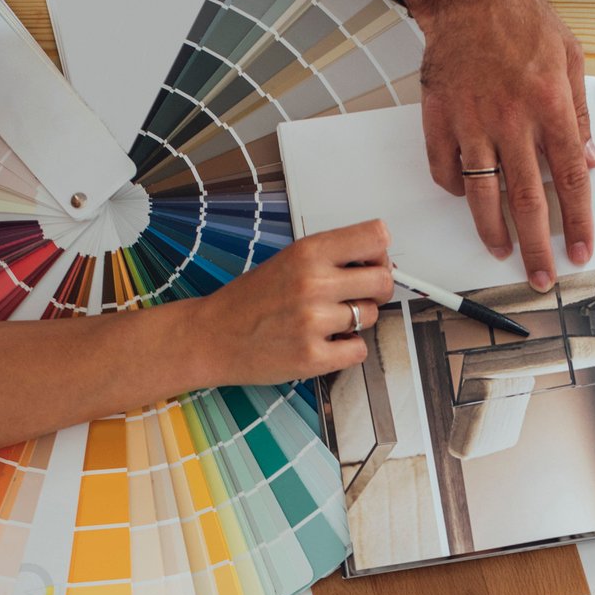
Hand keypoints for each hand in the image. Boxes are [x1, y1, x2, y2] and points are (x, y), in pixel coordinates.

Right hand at [188, 221, 392, 385]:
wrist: (211, 336)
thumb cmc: (250, 300)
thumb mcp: (288, 260)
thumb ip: (331, 258)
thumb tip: (380, 262)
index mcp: (308, 252)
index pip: (376, 236)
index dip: (380, 253)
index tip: (370, 263)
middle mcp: (313, 283)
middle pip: (383, 281)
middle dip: (376, 290)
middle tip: (356, 297)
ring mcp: (313, 322)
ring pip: (370, 317)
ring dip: (355, 322)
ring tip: (325, 322)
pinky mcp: (313, 357)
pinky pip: (359, 350)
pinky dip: (346, 349)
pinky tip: (323, 343)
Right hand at [411, 0, 594, 291]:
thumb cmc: (519, 18)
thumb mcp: (570, 55)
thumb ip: (579, 113)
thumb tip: (590, 160)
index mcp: (551, 104)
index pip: (571, 178)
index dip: (578, 221)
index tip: (581, 250)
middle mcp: (513, 119)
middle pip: (528, 199)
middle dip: (537, 247)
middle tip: (541, 276)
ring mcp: (472, 121)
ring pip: (483, 194)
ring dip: (493, 231)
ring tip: (502, 252)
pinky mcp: (439, 118)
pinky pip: (446, 169)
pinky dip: (456, 189)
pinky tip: (467, 197)